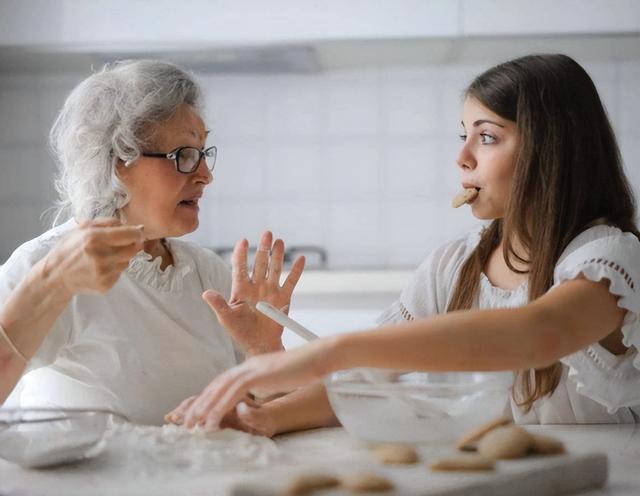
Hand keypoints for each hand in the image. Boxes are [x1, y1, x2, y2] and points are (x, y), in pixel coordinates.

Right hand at [43, 217, 143, 295]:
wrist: (55, 276)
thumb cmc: (69, 249)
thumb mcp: (82, 228)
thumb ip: (108, 223)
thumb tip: (135, 226)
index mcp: (94, 238)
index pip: (130, 235)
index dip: (137, 233)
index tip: (137, 232)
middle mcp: (100, 256)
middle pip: (133, 249)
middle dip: (132, 245)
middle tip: (122, 243)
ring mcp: (103, 273)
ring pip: (127, 262)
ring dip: (122, 257)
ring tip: (106, 256)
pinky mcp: (105, 285)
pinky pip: (119, 274)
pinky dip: (115, 269)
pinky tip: (101, 267)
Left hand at [166, 340, 330, 430]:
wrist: (318, 356)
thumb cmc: (305, 368)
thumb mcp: (280, 377)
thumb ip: (266, 384)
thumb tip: (259, 394)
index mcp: (252, 366)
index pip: (224, 381)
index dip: (210, 397)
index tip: (200, 412)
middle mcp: (248, 365)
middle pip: (217, 384)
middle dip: (201, 403)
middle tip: (188, 421)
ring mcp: (252, 368)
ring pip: (220, 389)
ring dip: (205, 408)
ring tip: (194, 425)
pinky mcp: (258, 374)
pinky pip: (233, 392)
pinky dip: (220, 406)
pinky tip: (212, 419)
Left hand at [204, 231, 304, 354]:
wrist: (259, 344)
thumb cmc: (240, 332)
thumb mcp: (226, 319)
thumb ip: (218, 305)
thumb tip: (205, 293)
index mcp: (241, 289)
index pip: (240, 267)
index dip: (241, 254)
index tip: (243, 241)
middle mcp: (256, 286)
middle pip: (260, 263)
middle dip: (263, 249)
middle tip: (266, 233)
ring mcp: (270, 291)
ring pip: (274, 269)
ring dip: (277, 255)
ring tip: (279, 242)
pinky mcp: (283, 298)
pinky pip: (290, 282)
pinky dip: (296, 271)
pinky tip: (300, 259)